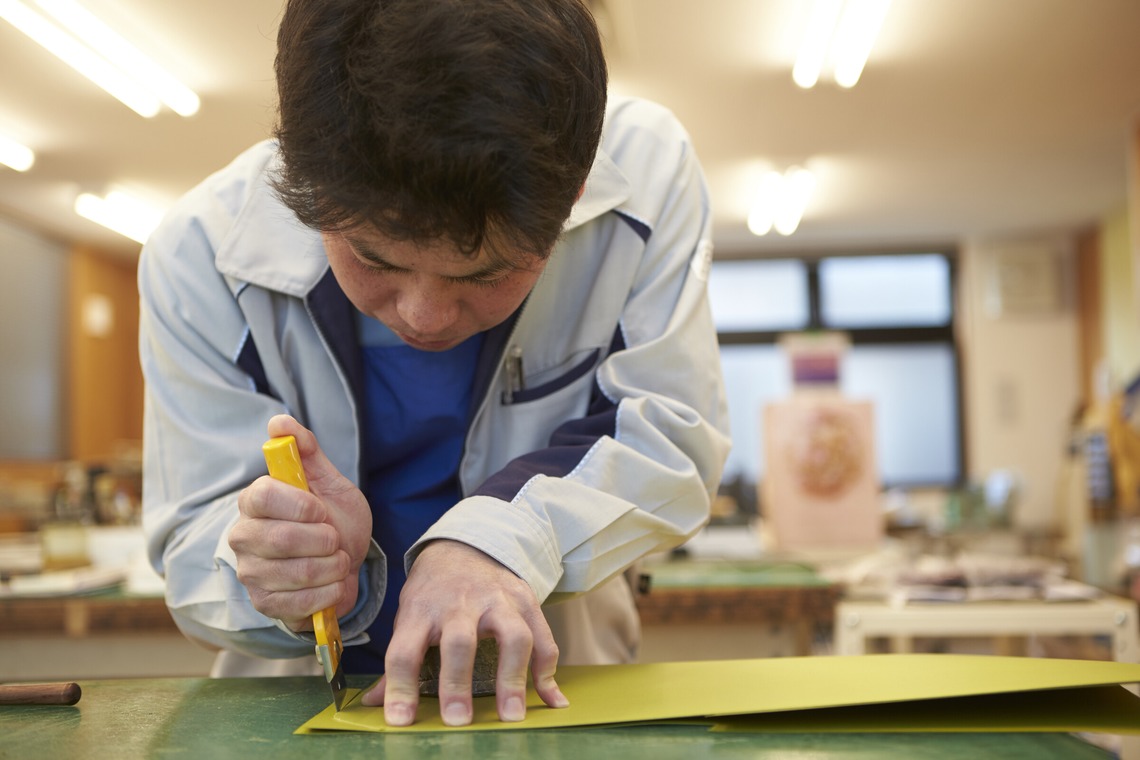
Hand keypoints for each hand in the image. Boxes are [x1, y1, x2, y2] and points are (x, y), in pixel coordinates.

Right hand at [229, 415, 371, 628]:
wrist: (347, 564)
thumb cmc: (335, 520)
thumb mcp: (330, 482)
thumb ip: (308, 451)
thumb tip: (280, 422)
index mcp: (255, 500)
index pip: (261, 496)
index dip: (299, 505)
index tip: (322, 510)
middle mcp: (243, 536)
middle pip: (280, 538)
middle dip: (324, 540)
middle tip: (336, 539)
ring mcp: (251, 573)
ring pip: (295, 572)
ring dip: (331, 567)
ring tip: (337, 560)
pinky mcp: (263, 604)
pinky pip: (298, 603)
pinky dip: (328, 593)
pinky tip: (332, 584)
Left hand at [360, 540, 568, 725]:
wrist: (465, 546)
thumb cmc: (433, 594)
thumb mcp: (409, 617)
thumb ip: (399, 661)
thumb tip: (375, 703)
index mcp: (421, 612)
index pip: (404, 651)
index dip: (400, 687)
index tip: (401, 720)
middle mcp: (459, 604)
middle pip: (459, 642)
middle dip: (457, 682)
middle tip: (458, 721)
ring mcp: (497, 600)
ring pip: (511, 636)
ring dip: (513, 677)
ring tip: (511, 715)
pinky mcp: (525, 600)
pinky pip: (543, 637)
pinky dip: (548, 670)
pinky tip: (550, 699)